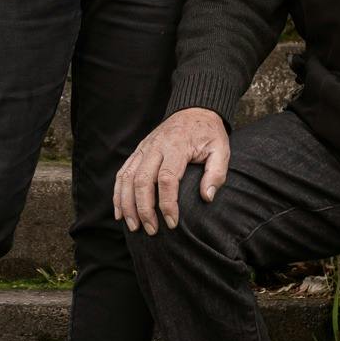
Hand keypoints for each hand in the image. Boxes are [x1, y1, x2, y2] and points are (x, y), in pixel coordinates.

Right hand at [115, 107, 229, 234]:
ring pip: (127, 178)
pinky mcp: (137, 151)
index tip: (172, 223)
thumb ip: (216, 173)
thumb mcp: (221, 149)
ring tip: (133, 227)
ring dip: (127, 204)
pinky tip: (120, 212)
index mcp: (177, 147)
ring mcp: (143, 148)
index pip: (167, 179)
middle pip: (142, 180)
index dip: (167, 203)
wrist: (194, 110)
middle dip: (144, 209)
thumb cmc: (208, 134)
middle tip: (151, 230)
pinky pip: (123, 173)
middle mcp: (156, 147)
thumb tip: (207, 197)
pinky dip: (118, 193)